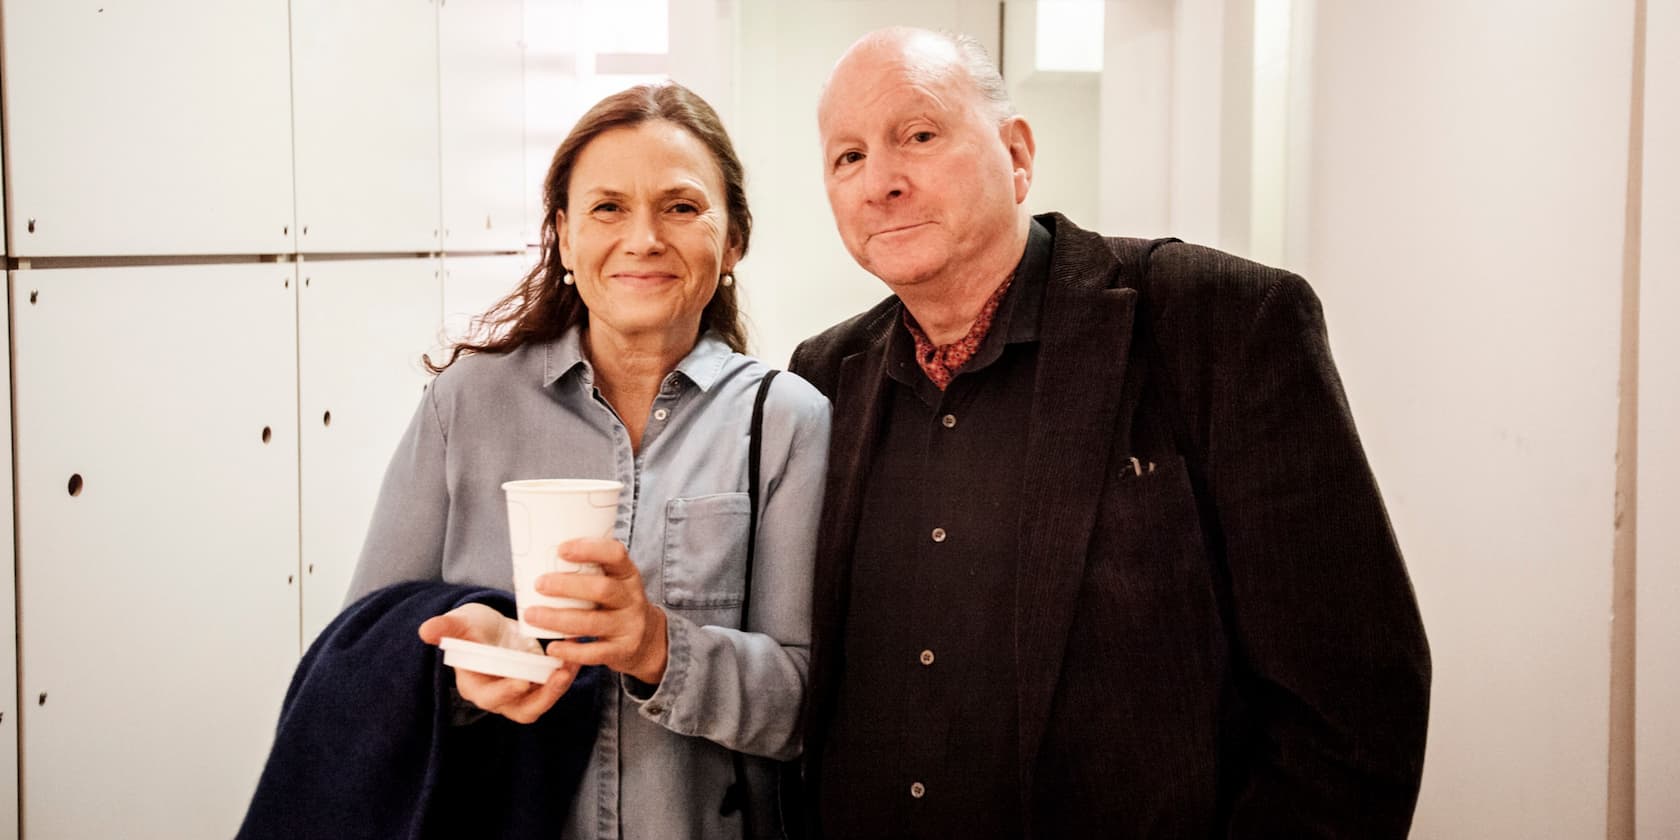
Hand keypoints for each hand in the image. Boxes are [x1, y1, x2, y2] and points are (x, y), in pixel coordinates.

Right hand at [417, 602, 580, 723]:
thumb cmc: (473, 627)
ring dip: (559, 687)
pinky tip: (577, 655)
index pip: (489, 698)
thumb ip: (447, 627)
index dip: (506, 692)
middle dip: (543, 696)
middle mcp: (498, 696)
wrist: (491, 627)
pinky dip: (566, 674)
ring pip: (541, 702)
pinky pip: (553, 686)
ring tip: (572, 665)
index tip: (523, 681)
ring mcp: (520, 694)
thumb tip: (425, 631)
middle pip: (522, 709)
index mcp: (475, 685)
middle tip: (559, 675)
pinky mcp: (537, 686)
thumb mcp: (461, 622)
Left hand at [525, 538, 669, 685]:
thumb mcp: (614, 582)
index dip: (590, 549)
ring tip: (532, 615)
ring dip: (558, 619)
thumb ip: (588, 573)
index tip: (561, 549)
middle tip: (539, 584)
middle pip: (602, 589)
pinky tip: (552, 647)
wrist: (647, 641)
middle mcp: (632, 598)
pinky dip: (571, 651)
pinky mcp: (622, 651)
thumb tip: (534, 563)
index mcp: (628, 574)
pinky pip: (594, 653)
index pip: (616, 554)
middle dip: (567, 586)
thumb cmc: (616, 605)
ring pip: (593, 622)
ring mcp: (629, 626)